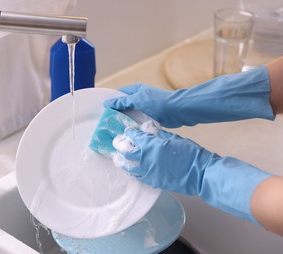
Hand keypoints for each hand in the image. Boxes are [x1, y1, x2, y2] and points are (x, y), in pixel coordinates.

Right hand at [105, 66, 274, 127]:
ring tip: (115, 132)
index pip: (117, 95)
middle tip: (106, 125)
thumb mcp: (138, 100)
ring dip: (125, 122)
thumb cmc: (159, 103)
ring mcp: (146, 108)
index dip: (109, 103)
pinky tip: (128, 134)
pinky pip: (139, 122)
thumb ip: (122, 102)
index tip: (101, 113)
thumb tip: (106, 103)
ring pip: (131, 115)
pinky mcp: (152, 117)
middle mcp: (139, 98)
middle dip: (116, 114)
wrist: (181, 110)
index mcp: (135, 90)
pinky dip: (134, 127)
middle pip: (123, 106)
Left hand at [121, 128, 212, 194]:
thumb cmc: (190, 153)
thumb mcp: (175, 138)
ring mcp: (147, 172)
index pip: (134, 136)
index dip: (130, 133)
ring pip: (129, 167)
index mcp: (150, 144)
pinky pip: (138, 177)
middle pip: (126, 152)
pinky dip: (135, 172)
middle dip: (122, 147)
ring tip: (121, 160)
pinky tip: (134, 170)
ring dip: (124, 162)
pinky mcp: (152, 182)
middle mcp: (145, 158)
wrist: (200, 173)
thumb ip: (160, 135)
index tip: (128, 132)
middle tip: (120, 145)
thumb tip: (152, 131)